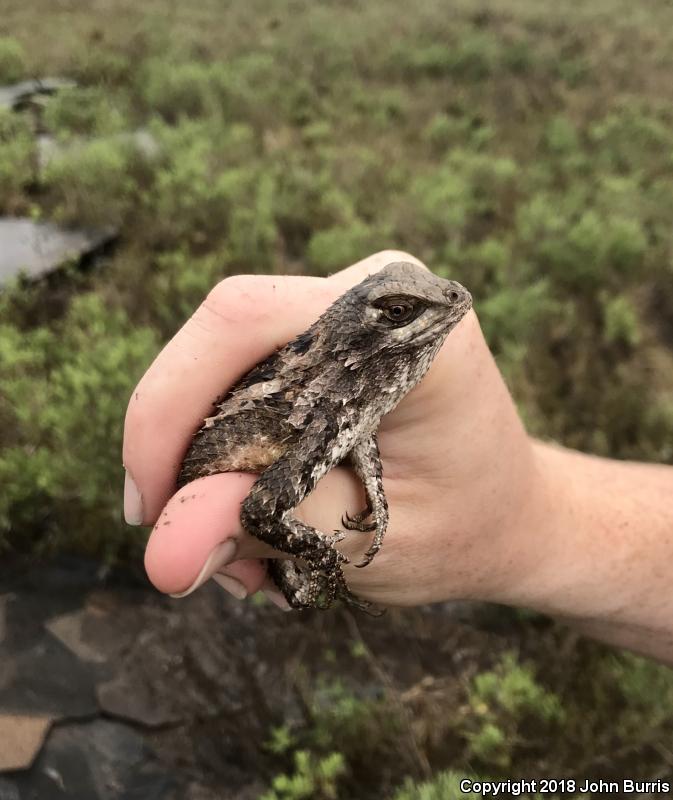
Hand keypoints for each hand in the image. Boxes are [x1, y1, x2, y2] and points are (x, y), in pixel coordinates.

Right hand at [122, 250, 542, 608]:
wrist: (511, 517)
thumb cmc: (464, 531)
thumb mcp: (366, 543)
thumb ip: (266, 530)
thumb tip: (162, 555)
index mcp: (408, 325)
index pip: (246, 324)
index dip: (169, 407)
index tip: (148, 506)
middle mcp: (378, 292)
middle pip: (224, 339)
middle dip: (180, 444)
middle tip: (182, 539)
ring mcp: (353, 307)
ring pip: (224, 363)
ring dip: (203, 455)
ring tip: (231, 545)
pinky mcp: (334, 338)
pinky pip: (248, 377)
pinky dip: (229, 446)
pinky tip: (248, 510)